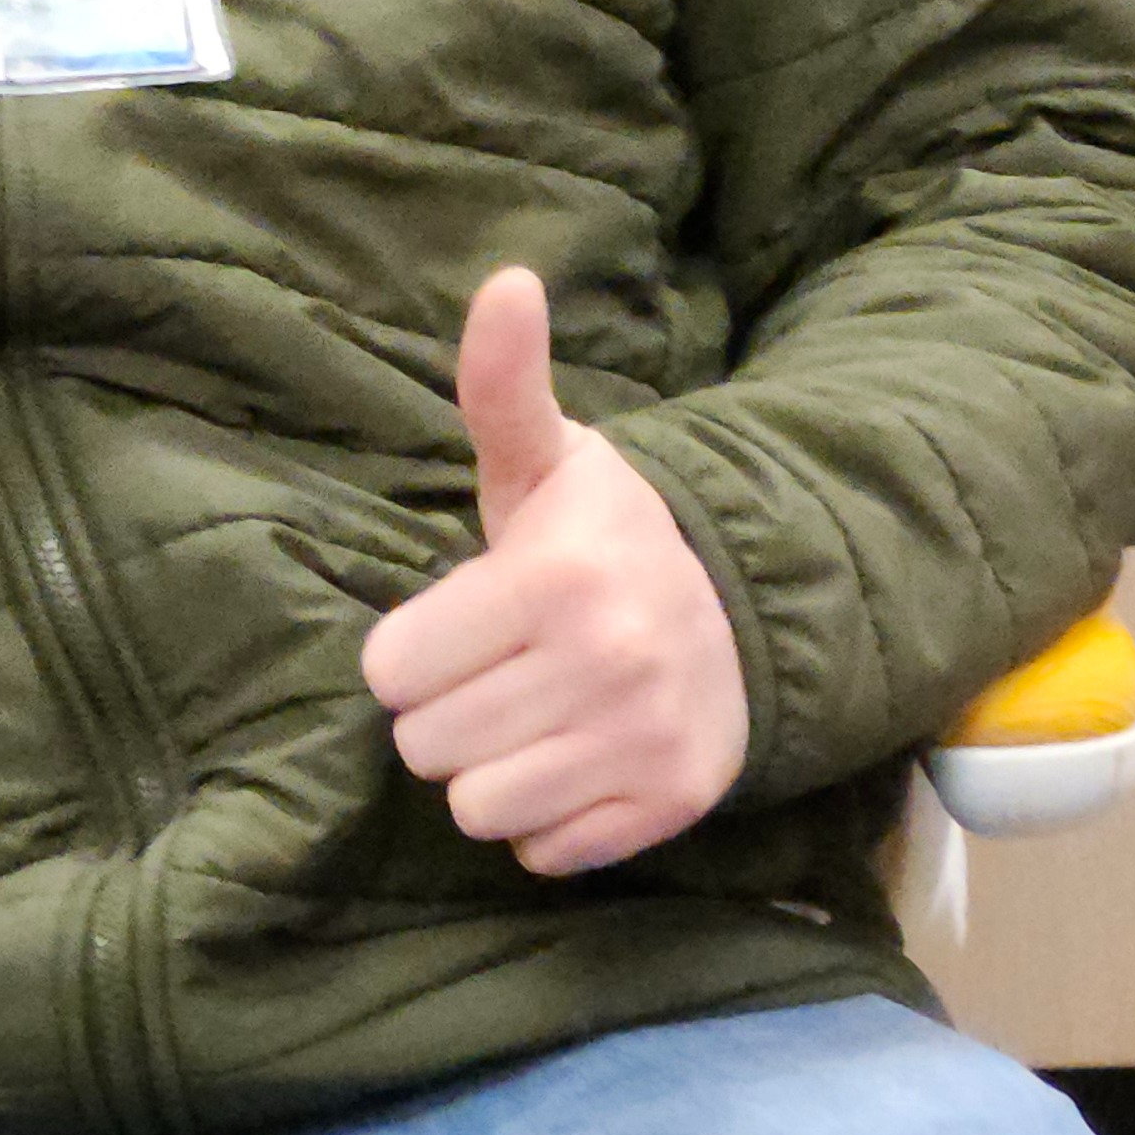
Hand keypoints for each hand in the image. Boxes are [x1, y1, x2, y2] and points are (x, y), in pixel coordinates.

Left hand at [361, 267, 748, 875]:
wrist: (742, 606)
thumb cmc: (606, 532)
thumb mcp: (545, 459)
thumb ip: (502, 382)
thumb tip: (505, 280)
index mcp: (555, 577)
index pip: (391, 668)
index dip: (411, 650)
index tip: (460, 624)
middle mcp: (605, 665)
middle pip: (425, 746)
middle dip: (444, 711)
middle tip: (495, 670)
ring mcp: (643, 744)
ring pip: (476, 810)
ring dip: (487, 771)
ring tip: (529, 716)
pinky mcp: (671, 807)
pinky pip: (544, 854)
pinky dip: (546, 820)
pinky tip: (574, 759)